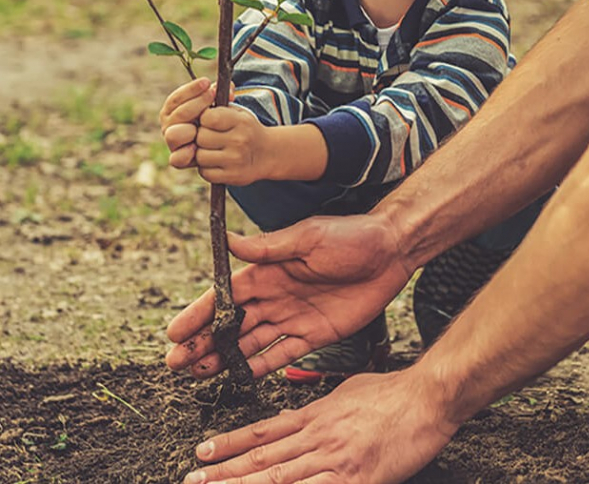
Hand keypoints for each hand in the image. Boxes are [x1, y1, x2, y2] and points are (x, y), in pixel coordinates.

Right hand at [159, 77, 221, 169]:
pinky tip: (194, 148)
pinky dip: (184, 154)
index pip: (176, 98)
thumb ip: (219, 95)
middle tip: (212, 95)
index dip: (191, 89)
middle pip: (178, 114)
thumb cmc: (214, 120)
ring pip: (173, 135)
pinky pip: (176, 159)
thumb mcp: (216, 105)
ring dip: (188, 129)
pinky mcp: (179, 159)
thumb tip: (230, 87)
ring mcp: (173, 143)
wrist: (218, 144)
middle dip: (196, 103)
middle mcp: (170, 126)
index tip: (206, 82)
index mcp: (173, 111)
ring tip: (203, 124)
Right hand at [165, 216, 412, 379]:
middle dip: (203, 342)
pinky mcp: (314, 334)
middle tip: (176, 363)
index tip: (174, 332)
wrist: (391, 251)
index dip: (199, 313)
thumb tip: (229, 241)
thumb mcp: (308, 236)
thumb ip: (269, 248)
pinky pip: (282, 354)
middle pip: (232, 323)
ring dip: (224, 357)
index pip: (226, 295)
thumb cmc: (351, 236)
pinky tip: (239, 376)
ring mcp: (293, 316)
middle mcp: (276, 294)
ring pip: (250, 342)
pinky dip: (260, 366)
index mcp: (269, 269)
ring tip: (197, 374)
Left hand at [181, 370, 456, 483]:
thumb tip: (294, 409)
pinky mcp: (357, 479)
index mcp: (316, 414)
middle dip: (224, 473)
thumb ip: (318, 402)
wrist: (426, 397)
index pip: (264, 431)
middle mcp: (319, 437)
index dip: (231, 442)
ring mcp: (336, 460)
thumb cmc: (391, 393)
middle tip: (192, 480)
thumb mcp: (347, 388)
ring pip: (280, 479)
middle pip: (263, 459)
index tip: (202, 451)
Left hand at [194, 104, 265, 185]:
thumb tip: (197, 102)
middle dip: (202, 137)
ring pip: (200, 156)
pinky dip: (207, 168)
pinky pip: (205, 172)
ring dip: (202, 154)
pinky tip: (217, 162)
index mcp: (241, 121)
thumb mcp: (239, 113)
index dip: (204, 119)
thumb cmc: (245, 129)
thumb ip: (218, 106)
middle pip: (201, 137)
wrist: (267, 153)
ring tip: (213, 150)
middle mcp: (239, 140)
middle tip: (211, 138)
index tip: (210, 122)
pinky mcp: (232, 176)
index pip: (208, 117)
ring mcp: (236, 160)